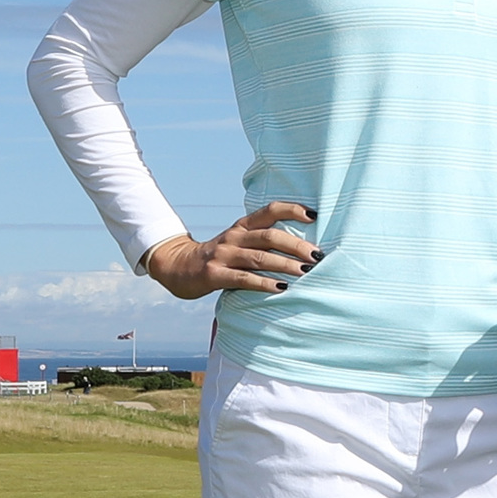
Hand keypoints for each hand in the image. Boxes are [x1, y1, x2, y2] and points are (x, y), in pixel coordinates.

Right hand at [142, 202, 320, 299]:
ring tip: (307, 272)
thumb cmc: (219, 258)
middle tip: (318, 255)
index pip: (269, 211)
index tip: (314, 216)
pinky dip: (265, 283)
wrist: (178, 268)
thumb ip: (262, 242)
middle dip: (296, 245)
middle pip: (270, 236)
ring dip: (286, 265)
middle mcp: (234, 237)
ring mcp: (224, 255)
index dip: (292, 209)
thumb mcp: (238, 243)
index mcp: (242, 226)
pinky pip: (244, 279)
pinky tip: (282, 288)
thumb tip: (302, 249)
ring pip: (260, 257)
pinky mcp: (215, 275)